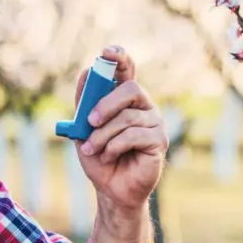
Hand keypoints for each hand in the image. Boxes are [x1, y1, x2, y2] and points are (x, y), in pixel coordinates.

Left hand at [75, 45, 168, 210]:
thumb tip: (87, 73)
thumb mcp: (83, 129)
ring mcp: (154, 123)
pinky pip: (134, 135)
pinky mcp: (159, 141)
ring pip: (127, 118)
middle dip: (106, 104)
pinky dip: (114, 146)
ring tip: (92, 150)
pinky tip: (108, 156)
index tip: (106, 53)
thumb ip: (84, 103)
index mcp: (125, 100)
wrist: (111, 189)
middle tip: (90, 121)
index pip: (127, 70)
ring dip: (103, 135)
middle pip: (131, 89)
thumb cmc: (99, 157)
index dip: (119, 58)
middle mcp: (144, 106)